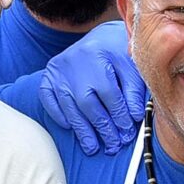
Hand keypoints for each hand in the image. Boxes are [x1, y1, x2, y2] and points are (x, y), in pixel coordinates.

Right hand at [39, 21, 144, 154]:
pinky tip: (71, 128)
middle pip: (88, 104)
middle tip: (113, 146)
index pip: (109, 94)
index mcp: (98, 55)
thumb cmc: (118, 52)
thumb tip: (134, 116)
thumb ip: (134, 89)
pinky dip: (58, 114)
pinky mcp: (49, 75)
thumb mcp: (131, 65)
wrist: (99, 35)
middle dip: (102, 128)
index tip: (127, 133)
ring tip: (93, 147)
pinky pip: (48, 99)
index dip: (120, 117)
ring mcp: (59, 70)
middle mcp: (74, 63)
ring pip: (69, 106)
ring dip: (82, 130)